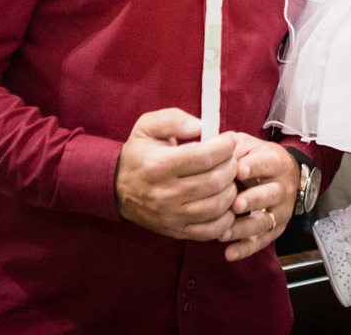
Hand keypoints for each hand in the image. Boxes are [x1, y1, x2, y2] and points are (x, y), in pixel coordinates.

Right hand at [114, 108, 239, 240]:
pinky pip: (211, 230)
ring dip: (232, 189)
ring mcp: (171, 216)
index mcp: (158, 165)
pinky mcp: (177, 231)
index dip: (225, 146)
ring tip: (229, 177)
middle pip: (215, 181)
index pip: (204, 156)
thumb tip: (201, 126)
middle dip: (231, 166)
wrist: (118, 189)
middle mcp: (165, 193)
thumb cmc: (140, 154)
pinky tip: (225, 201)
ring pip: (217, 206)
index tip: (230, 139)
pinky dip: (226, 217)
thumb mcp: (147, 127)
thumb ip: (174, 119)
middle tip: (231, 158)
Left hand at [221, 134, 297, 261]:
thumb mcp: (247, 145)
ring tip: (223, 233)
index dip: (253, 167)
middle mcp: (281, 187)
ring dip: (244, 228)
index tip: (239, 170)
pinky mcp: (275, 228)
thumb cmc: (256, 158)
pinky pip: (262, 241)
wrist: (283, 174)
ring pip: (265, 221)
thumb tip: (207, 148)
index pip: (266, 163)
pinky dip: (246, 248)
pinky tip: (230, 253)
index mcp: (275, 162)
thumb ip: (230, 147)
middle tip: (235, 204)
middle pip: (271, 194)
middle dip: (253, 200)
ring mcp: (280, 210)